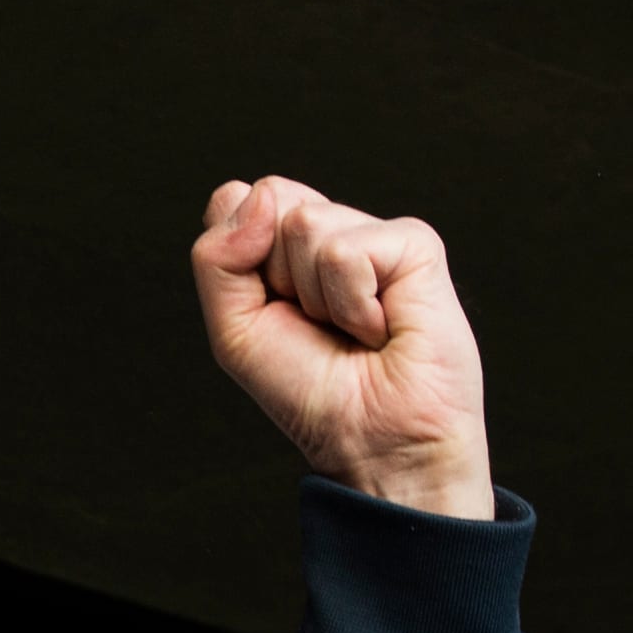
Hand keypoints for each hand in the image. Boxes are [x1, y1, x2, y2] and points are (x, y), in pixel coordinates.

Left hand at [191, 176, 494, 519]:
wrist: (371, 439)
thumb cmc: (309, 390)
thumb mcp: (234, 327)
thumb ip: (217, 258)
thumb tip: (259, 194)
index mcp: (285, 244)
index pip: (235, 201)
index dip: (238, 257)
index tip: (271, 310)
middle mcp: (330, 230)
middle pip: (269, 201)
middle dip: (275, 276)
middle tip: (316, 324)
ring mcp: (374, 234)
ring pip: (304, 223)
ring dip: (316, 298)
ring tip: (351, 330)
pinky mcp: (415, 245)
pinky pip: (345, 251)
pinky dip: (351, 304)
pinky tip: (380, 328)